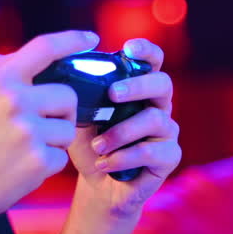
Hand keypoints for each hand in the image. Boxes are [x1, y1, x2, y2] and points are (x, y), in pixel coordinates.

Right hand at [0, 30, 96, 221]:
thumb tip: (20, 54)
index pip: (44, 48)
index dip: (72, 40)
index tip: (91, 38)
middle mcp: (14, 101)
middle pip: (67, 95)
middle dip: (61, 112)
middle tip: (40, 127)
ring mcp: (28, 132)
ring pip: (68, 129)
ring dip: (55, 141)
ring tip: (24, 151)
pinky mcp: (38, 161)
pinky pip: (62, 157)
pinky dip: (47, 165)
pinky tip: (22, 169)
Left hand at [68, 39, 180, 218]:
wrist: (98, 185)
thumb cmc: (90, 145)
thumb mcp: (80, 118)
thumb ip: (80, 96)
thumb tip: (63, 75)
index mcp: (139, 90)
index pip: (152, 61)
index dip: (145, 51)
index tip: (127, 48)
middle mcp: (158, 106)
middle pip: (162, 84)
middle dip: (138, 86)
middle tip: (113, 93)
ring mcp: (167, 132)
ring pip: (156, 119)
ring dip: (121, 132)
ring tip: (97, 146)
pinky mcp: (169, 157)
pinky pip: (152, 151)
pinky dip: (124, 157)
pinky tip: (104, 163)